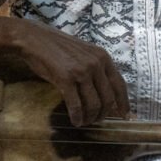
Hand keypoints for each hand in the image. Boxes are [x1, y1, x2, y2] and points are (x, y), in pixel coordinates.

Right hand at [12, 20, 130, 126]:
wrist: (34, 39)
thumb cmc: (58, 47)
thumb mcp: (85, 53)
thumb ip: (97, 68)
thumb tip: (106, 92)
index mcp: (103, 57)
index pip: (120, 84)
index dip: (124, 103)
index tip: (125, 116)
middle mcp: (96, 64)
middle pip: (108, 98)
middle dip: (104, 114)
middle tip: (97, 121)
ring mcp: (81, 71)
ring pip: (93, 104)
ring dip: (90, 118)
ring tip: (85, 122)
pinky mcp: (65, 79)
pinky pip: (76, 105)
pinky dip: (77, 117)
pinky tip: (76, 121)